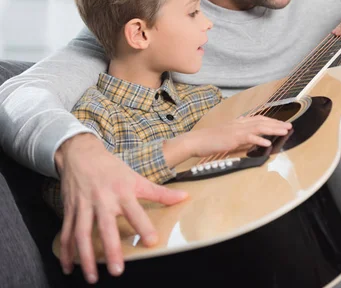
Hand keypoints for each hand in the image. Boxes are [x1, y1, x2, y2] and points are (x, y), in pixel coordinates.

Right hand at [55, 134, 188, 283]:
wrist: (81, 154)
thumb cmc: (112, 169)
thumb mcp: (136, 178)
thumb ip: (160, 192)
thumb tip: (184, 197)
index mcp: (122, 192)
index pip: (135, 211)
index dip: (144, 226)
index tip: (152, 242)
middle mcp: (102, 200)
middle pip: (106, 227)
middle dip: (111, 249)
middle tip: (117, 270)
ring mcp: (84, 206)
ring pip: (82, 234)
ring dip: (86, 257)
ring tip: (92, 277)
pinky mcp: (70, 210)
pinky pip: (66, 233)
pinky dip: (66, 251)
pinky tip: (68, 268)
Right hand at [191, 116, 292, 155]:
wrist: (196, 141)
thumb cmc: (210, 141)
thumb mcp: (228, 138)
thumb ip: (241, 139)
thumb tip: (253, 142)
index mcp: (238, 122)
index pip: (258, 119)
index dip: (271, 121)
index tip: (281, 123)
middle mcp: (239, 123)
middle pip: (262, 121)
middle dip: (277, 123)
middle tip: (289, 126)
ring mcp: (236, 130)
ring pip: (259, 127)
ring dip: (273, 129)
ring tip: (285, 131)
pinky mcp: (233, 138)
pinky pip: (249, 138)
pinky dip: (260, 139)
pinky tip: (268, 143)